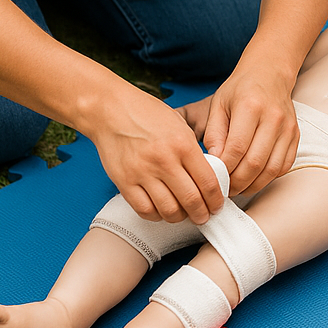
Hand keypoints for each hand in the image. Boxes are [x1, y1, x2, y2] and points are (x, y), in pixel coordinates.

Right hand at [92, 85, 224, 224]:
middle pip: (191, 200)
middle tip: (204, 216)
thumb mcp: (180, 125)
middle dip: (202, 214)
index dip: (216, 200)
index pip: (208, 182)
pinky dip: (157, 216)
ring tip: (184, 215)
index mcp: (183, 144)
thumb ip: (194, 152)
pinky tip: (162, 211)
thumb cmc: (147, 114)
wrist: (111, 110)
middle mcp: (164, 160)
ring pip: (169, 210)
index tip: (217, 205)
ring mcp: (142, 172)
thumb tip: (208, 178)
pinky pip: (144, 210)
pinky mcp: (124, 182)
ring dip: (180, 218)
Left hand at [178, 60, 298, 195]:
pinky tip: (254, 178)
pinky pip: (283, 166)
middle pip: (255, 163)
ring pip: (271, 169)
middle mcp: (273, 118)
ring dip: (253, 185)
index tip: (214, 176)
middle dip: (237, 182)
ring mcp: (288, 128)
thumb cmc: (240, 89)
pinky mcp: (296, 136)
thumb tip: (215, 162)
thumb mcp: (218, 104)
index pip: (237, 148)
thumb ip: (214, 134)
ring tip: (238, 187)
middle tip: (224, 188)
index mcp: (251, 106)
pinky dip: (268, 178)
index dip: (224, 168)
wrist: (270, 73)